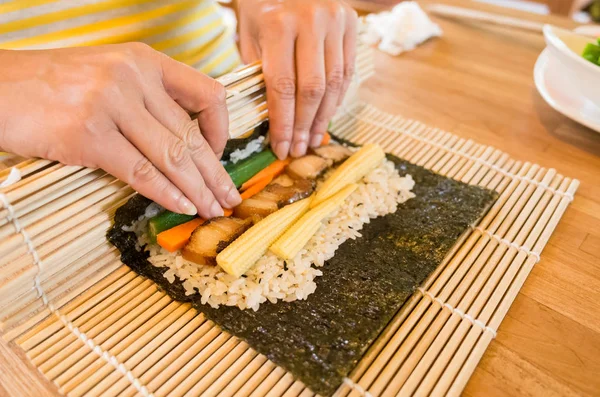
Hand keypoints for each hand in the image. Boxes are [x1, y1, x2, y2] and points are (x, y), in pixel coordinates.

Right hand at [0, 44, 240, 218]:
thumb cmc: (52, 85)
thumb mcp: (109, 75)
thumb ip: (147, 98)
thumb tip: (183, 140)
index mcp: (145, 60)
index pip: (206, 94)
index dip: (221, 129)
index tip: (219, 154)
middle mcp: (133, 78)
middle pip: (191, 134)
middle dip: (215, 173)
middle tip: (230, 197)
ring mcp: (111, 105)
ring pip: (172, 156)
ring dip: (198, 189)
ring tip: (214, 209)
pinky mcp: (89, 135)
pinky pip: (141, 172)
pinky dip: (167, 194)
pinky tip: (183, 207)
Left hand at [237, 0, 357, 158]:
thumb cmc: (262, 8)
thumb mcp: (250, 36)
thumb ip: (259, 75)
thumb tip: (271, 122)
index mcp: (278, 24)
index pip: (282, 86)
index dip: (283, 123)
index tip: (280, 148)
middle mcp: (311, 21)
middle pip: (312, 89)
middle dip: (304, 126)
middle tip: (298, 150)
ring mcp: (336, 21)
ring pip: (335, 84)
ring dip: (323, 118)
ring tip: (312, 139)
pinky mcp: (352, 23)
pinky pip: (347, 71)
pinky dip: (337, 98)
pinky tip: (325, 116)